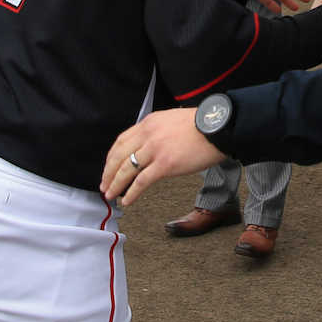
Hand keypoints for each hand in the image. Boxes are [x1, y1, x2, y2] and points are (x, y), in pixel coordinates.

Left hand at [100, 107, 223, 205]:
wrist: (217, 127)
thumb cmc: (201, 125)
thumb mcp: (171, 120)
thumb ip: (157, 131)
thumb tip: (149, 146)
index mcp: (149, 123)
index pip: (121, 140)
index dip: (111, 157)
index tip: (108, 168)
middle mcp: (148, 134)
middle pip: (119, 155)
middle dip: (108, 172)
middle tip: (104, 184)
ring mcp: (156, 149)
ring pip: (127, 169)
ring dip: (115, 184)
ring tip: (110, 195)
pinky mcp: (165, 164)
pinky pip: (141, 181)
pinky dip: (131, 193)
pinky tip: (127, 200)